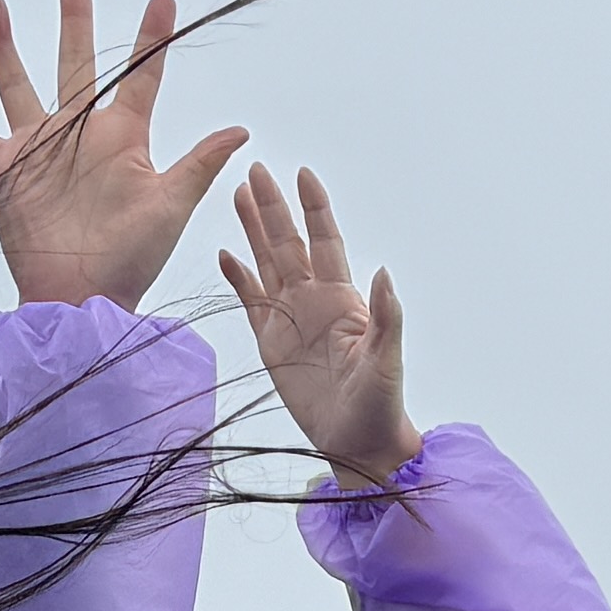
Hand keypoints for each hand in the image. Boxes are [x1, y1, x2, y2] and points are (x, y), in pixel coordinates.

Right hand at [0, 0, 244, 312]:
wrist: (79, 299)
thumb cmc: (131, 261)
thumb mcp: (170, 209)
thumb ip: (199, 166)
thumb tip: (242, 132)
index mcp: (123, 137)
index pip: (142, 76)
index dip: (152, 38)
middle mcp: (79, 133)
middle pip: (75, 64)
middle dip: (73, 20)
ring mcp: (38, 149)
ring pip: (17, 82)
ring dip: (3, 45)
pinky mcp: (3, 170)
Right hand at [220, 163, 418, 486]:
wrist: (357, 440)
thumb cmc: (379, 403)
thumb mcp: (385, 360)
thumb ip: (384, 317)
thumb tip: (382, 272)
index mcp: (342, 299)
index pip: (325, 241)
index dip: (314, 208)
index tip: (303, 174)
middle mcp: (314, 300)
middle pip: (289, 243)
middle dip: (272, 207)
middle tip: (256, 170)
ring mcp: (291, 317)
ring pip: (267, 262)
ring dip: (253, 230)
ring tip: (238, 193)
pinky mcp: (271, 341)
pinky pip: (251, 300)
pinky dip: (238, 277)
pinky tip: (225, 254)